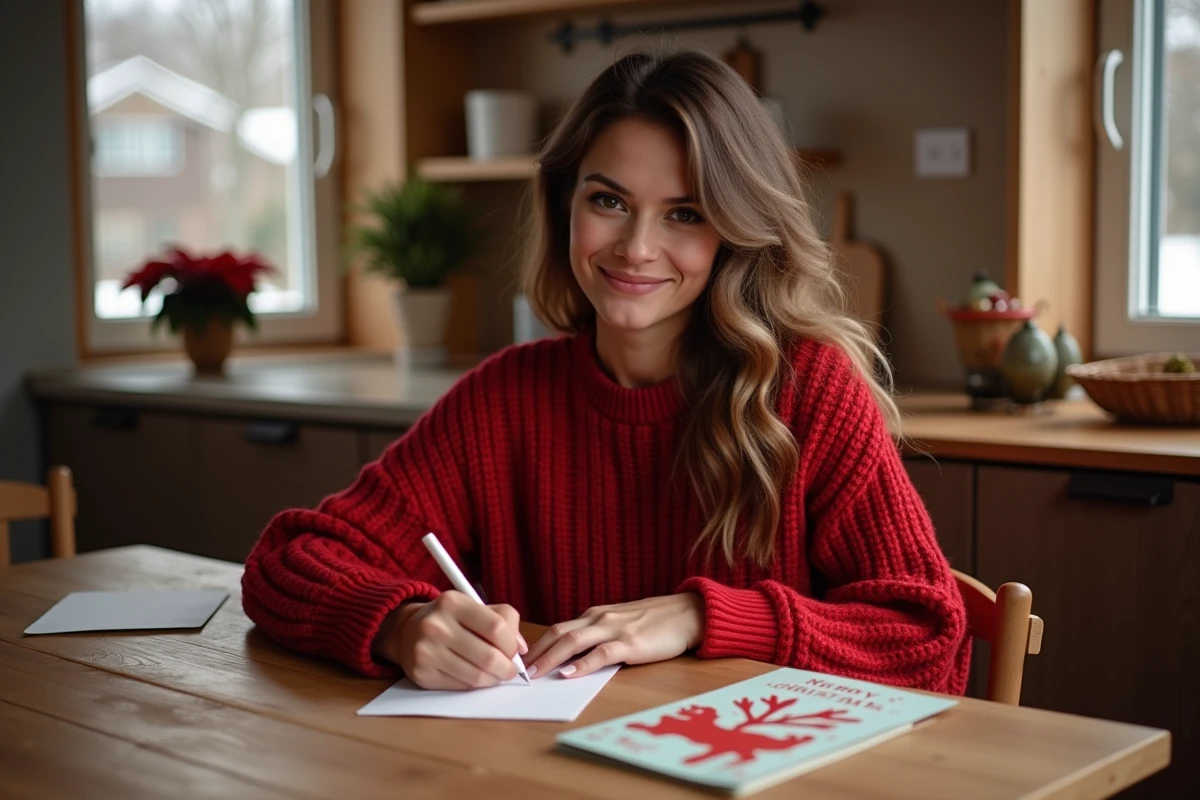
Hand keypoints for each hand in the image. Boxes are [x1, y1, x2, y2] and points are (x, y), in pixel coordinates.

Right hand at [373, 592, 528, 690]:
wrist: (407, 631)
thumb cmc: (451, 619)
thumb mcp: (475, 607)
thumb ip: (504, 620)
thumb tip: (521, 648)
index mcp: (452, 602)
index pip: (497, 627)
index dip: (512, 644)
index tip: (514, 651)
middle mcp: (435, 625)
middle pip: (489, 656)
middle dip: (507, 668)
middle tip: (510, 669)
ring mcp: (426, 651)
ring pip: (476, 676)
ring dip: (493, 679)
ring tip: (496, 674)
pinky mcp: (421, 674)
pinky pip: (460, 686)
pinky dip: (475, 684)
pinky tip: (476, 676)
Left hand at [525, 593, 704, 679]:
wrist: (688, 613)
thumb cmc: (656, 621)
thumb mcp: (620, 623)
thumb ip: (599, 635)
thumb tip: (574, 657)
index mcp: (595, 614)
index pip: (558, 628)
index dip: (537, 646)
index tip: (521, 662)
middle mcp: (599, 618)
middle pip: (558, 633)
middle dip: (536, 653)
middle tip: (516, 671)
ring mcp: (614, 629)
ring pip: (573, 640)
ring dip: (550, 658)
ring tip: (535, 675)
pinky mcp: (631, 642)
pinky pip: (601, 653)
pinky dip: (583, 664)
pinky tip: (569, 673)